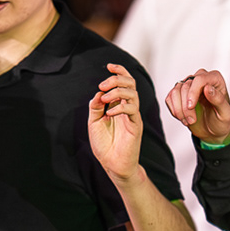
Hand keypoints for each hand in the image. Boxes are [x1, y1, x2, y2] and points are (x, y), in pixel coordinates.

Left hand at [88, 63, 143, 181]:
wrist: (112, 164)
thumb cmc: (104, 144)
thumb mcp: (94, 122)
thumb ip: (95, 106)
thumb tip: (98, 93)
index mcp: (118, 104)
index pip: (124, 82)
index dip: (119, 71)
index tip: (108, 66)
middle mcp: (127, 108)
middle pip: (130, 84)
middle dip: (117, 79)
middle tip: (102, 85)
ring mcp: (133, 116)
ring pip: (133, 94)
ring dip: (117, 92)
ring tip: (104, 99)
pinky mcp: (135, 126)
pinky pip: (132, 110)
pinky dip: (119, 107)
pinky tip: (109, 114)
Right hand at [163, 68, 229, 142]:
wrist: (213, 129)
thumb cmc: (221, 120)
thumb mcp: (225, 113)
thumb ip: (219, 100)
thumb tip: (208, 88)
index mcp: (215, 79)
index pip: (199, 79)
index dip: (193, 92)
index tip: (191, 106)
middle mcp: (201, 79)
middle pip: (186, 86)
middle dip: (186, 107)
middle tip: (192, 121)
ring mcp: (189, 85)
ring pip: (175, 92)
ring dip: (179, 110)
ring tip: (188, 121)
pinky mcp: (179, 93)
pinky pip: (170, 98)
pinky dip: (174, 110)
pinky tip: (183, 117)